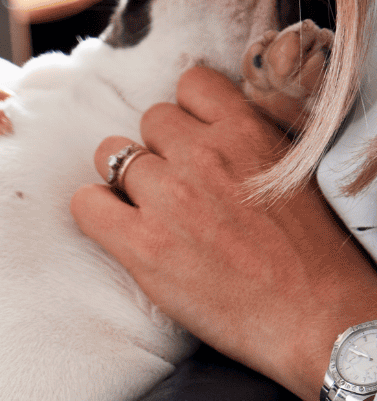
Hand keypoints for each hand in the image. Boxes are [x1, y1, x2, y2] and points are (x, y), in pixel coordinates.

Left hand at [70, 66, 376, 400]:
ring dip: (123, 179)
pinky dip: (94, 211)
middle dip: (157, 149)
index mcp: (247, 132)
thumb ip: (249, 142)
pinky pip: (86, 204)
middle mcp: (204, 156)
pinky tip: (116, 228)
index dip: (186, 115)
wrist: (315, 317)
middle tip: (173, 188)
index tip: (192, 142)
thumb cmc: (312, 255)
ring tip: (146, 211)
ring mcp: (168, 198)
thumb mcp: (292, 171)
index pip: (191, 84)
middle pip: (149, 120)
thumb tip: (212, 127)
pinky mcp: (142, 244)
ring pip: (112, 155)